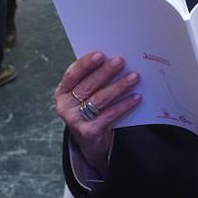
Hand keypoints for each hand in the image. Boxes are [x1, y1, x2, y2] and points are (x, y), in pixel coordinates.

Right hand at [54, 52, 141, 172]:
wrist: (90, 142)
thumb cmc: (88, 110)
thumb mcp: (84, 95)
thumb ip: (91, 79)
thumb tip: (112, 59)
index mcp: (62, 92)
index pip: (72, 74)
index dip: (85, 64)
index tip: (101, 54)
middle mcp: (65, 106)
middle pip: (87, 86)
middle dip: (105, 72)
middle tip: (121, 61)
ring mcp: (75, 120)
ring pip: (99, 99)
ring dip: (118, 86)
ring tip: (133, 77)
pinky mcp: (88, 132)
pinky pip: (109, 115)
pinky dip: (124, 105)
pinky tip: (136, 97)